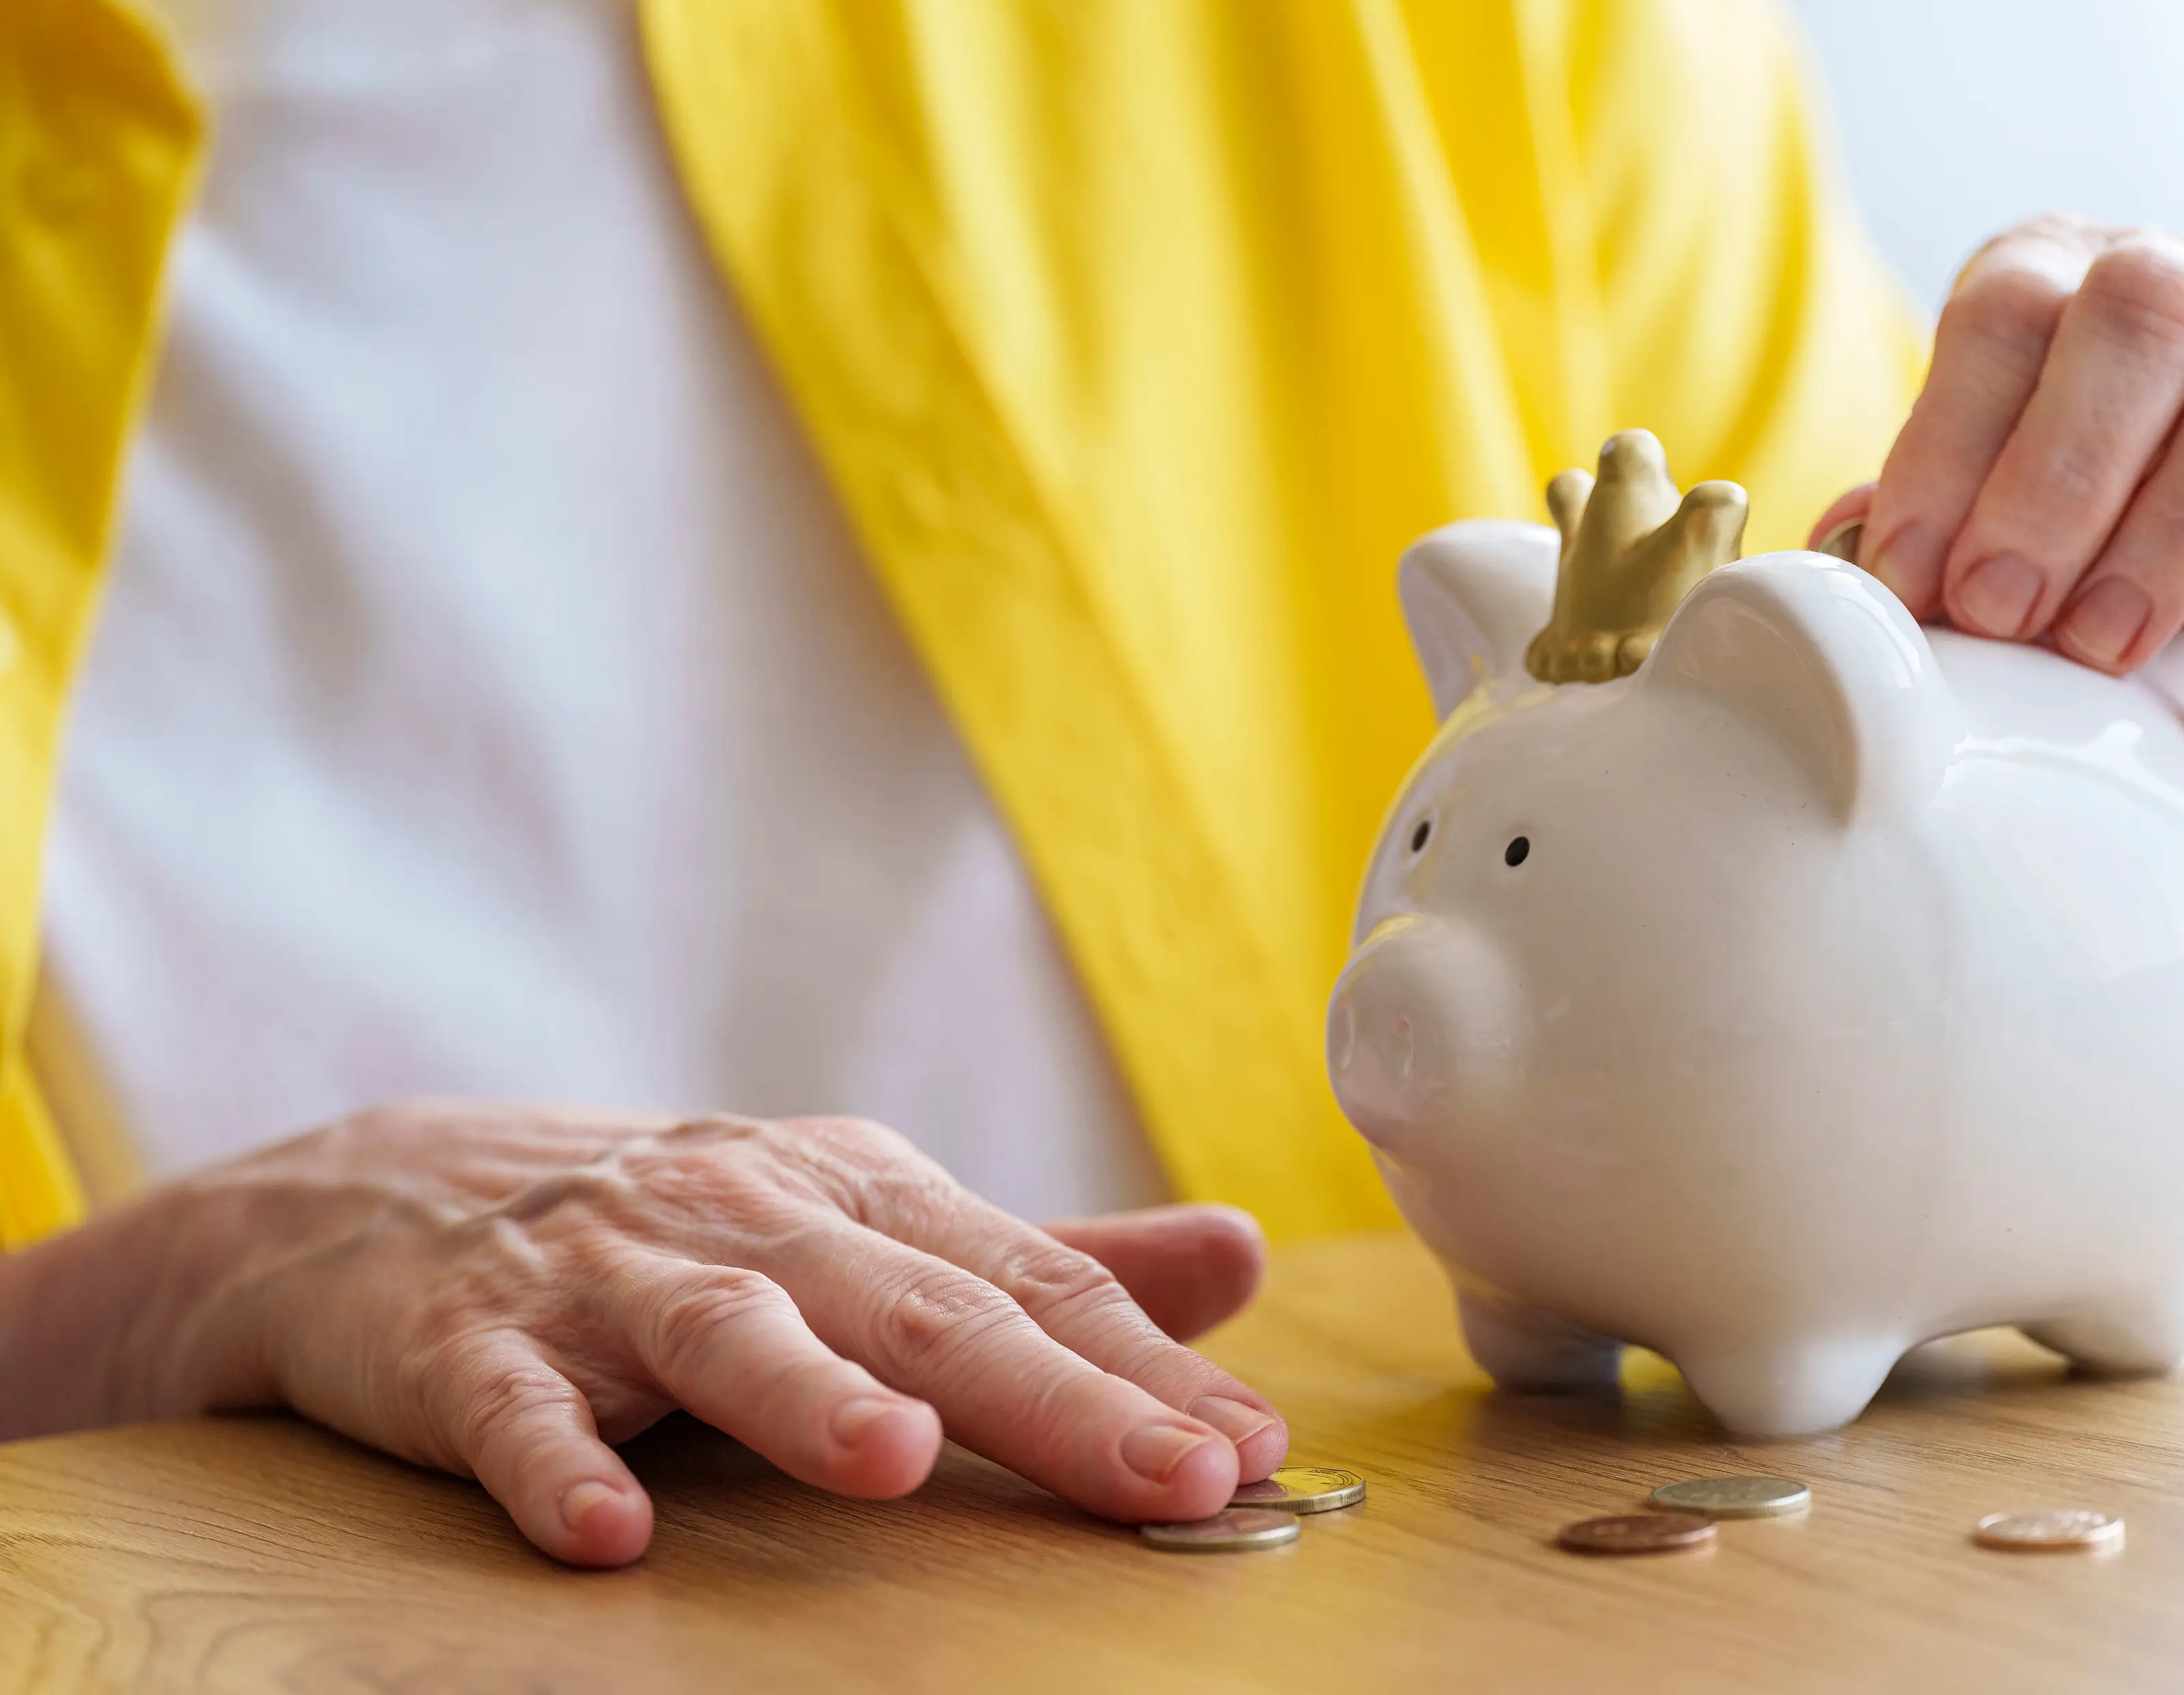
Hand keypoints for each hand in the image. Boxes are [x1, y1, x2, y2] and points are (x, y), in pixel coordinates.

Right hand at [38, 1102, 1283, 1565]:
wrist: (392, 1193)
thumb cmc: (678, 1232)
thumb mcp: (868, 1226)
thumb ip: (1047, 1262)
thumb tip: (1241, 1256)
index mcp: (864, 1194)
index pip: (1032, 1284)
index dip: (1146, 1368)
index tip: (1249, 1448)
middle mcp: (754, 1215)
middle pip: (919, 1309)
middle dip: (1052, 1395)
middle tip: (1169, 1472)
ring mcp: (609, 1274)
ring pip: (727, 1331)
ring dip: (810, 1396)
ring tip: (896, 1461)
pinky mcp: (471, 1341)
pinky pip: (514, 1407)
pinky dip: (558, 1461)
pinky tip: (606, 1532)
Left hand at [1813, 216, 2183, 790]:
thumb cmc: (2050, 573)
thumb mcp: (1968, 538)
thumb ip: (1907, 530)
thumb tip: (1832, 551)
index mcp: (2066, 283)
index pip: (2009, 308)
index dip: (1949, 439)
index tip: (1906, 579)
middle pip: (2148, 307)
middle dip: (2057, 471)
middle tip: (1996, 613)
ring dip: (2176, 525)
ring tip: (2097, 656)